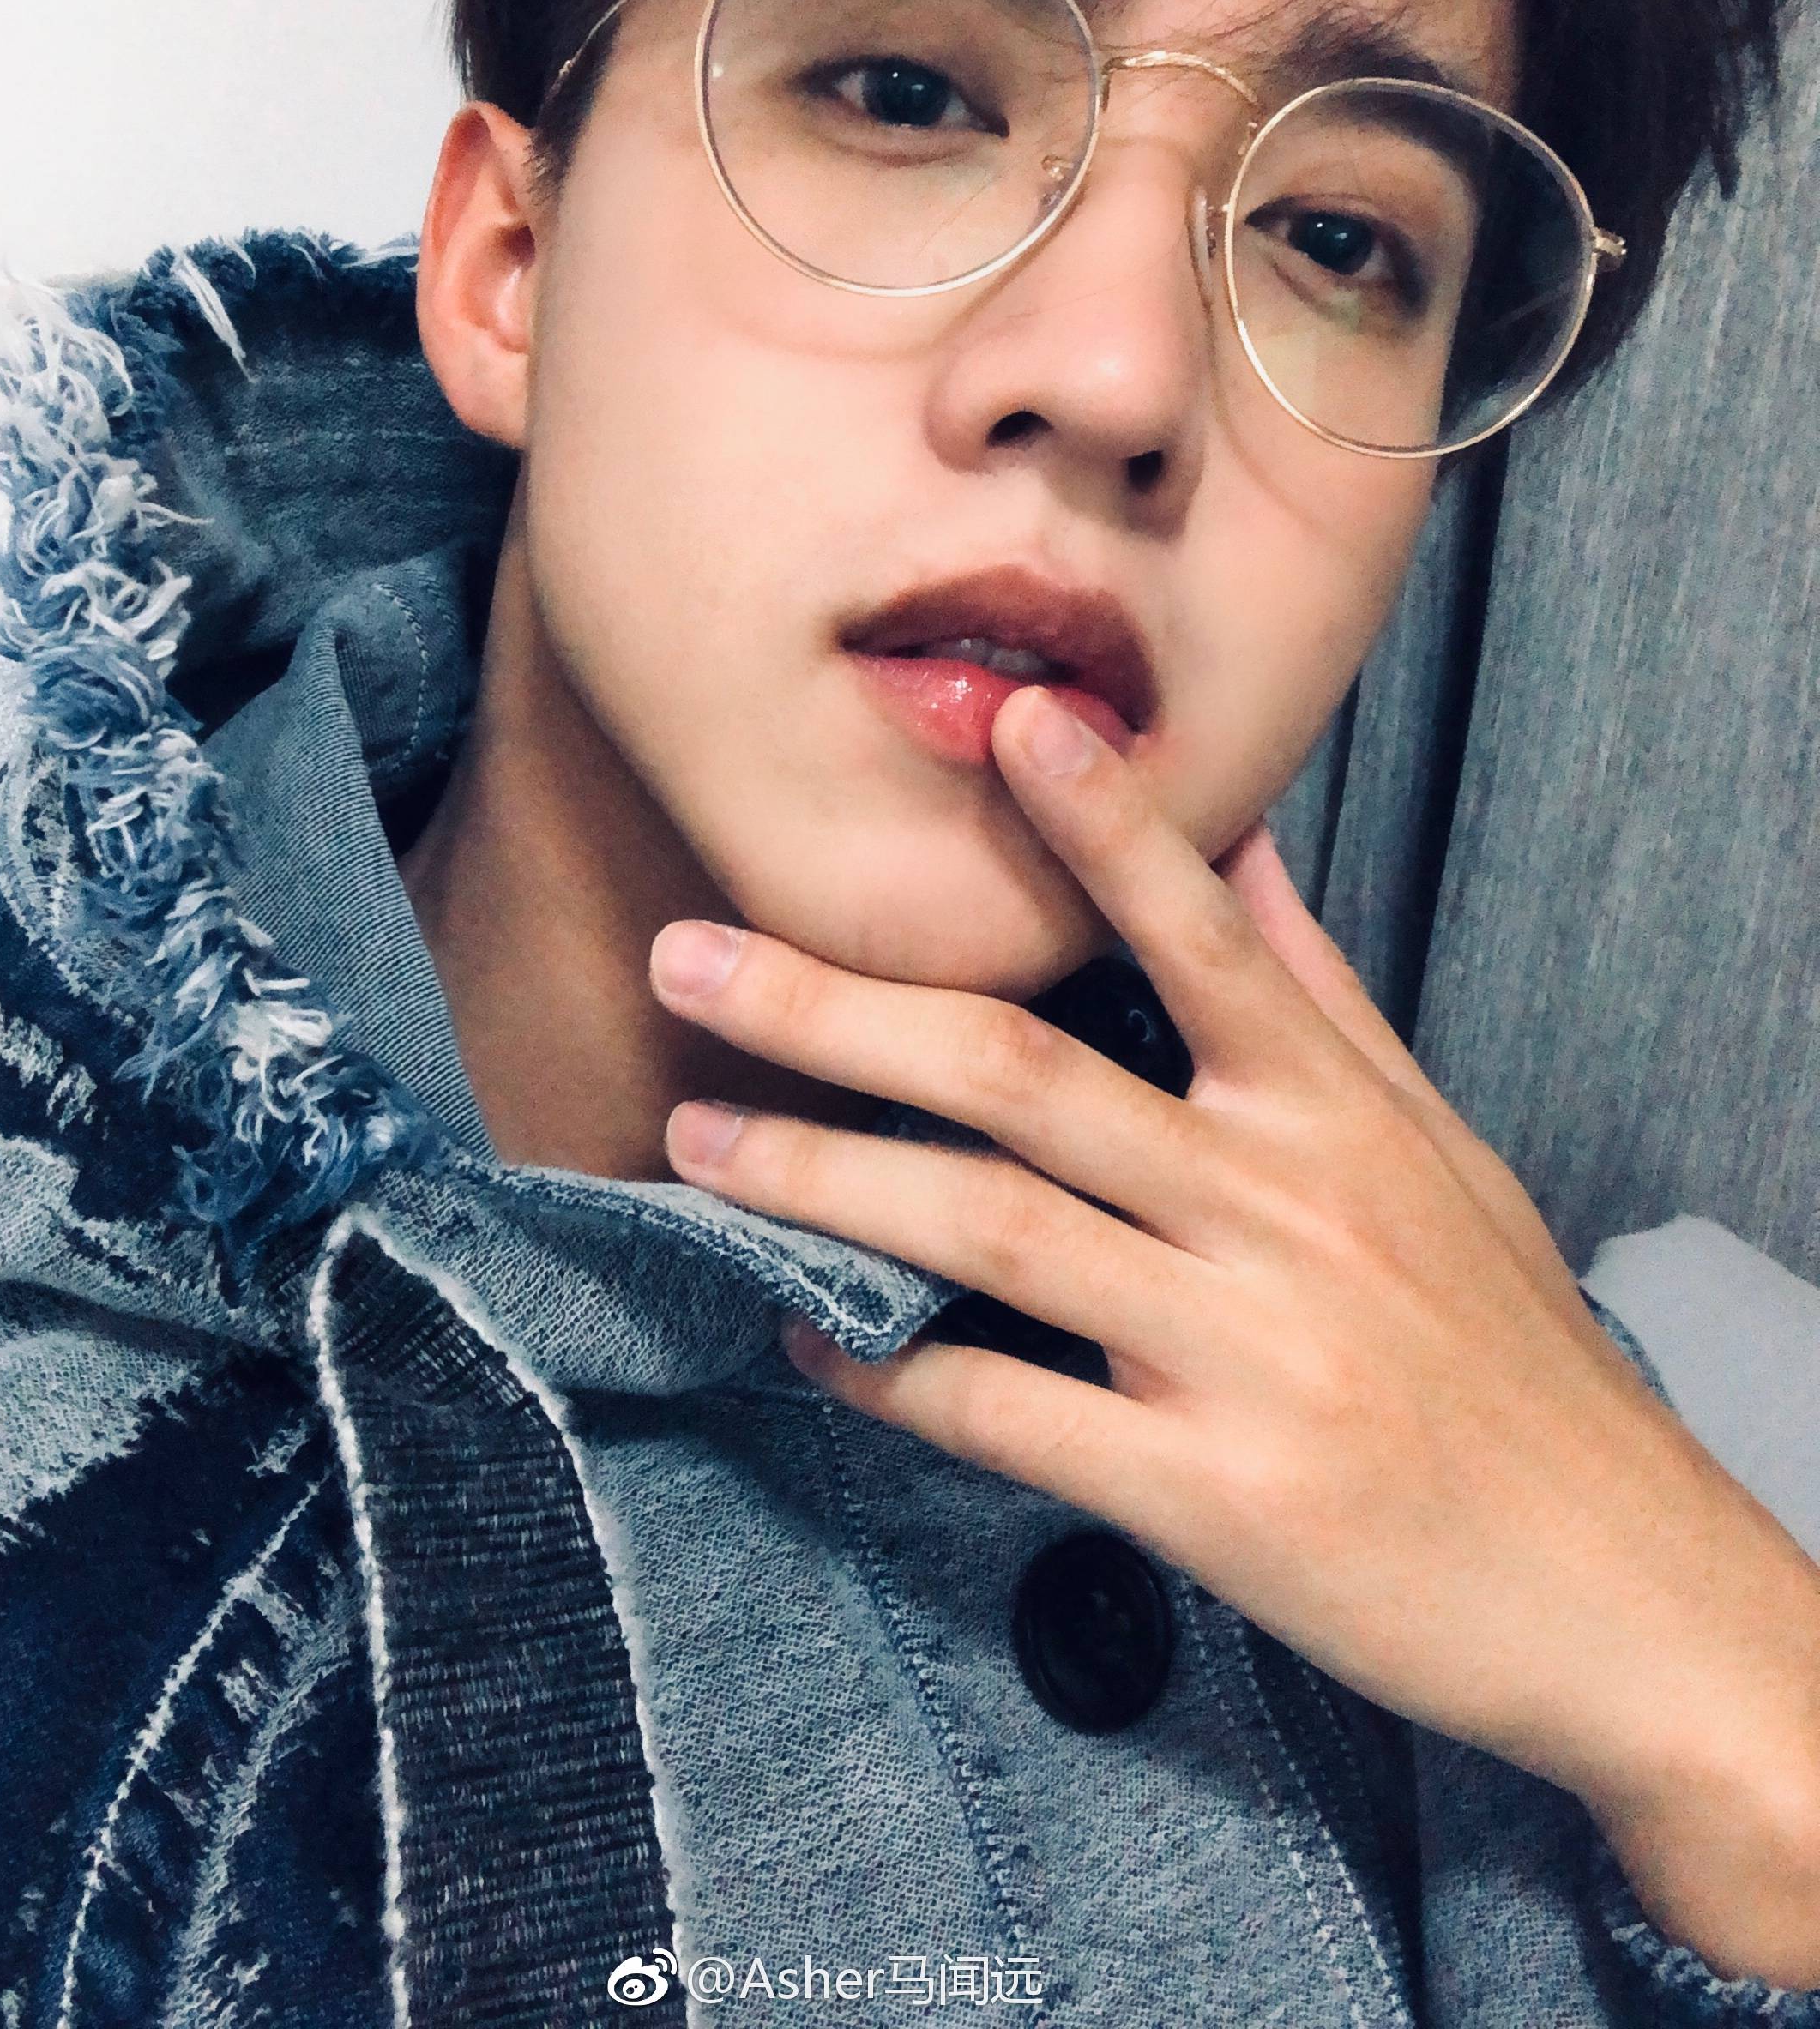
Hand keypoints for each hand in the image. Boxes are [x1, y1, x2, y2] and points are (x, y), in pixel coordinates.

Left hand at [648, 684, 1819, 1985]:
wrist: (1622, 1590)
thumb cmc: (1516, 1355)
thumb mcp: (1436, 1154)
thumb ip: (1319, 1000)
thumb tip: (1247, 847)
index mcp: (1332, 1114)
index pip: (1198, 932)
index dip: (1102, 823)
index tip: (1005, 723)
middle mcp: (1282, 1207)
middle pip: (1025, 1075)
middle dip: (840, 1007)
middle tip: (689, 958)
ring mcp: (1244, 1352)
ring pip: (990, 1230)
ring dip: (822, 1175)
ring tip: (690, 1140)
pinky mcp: (1213, 1496)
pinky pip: (1011, 1415)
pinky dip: (891, 1375)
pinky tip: (803, 1336)